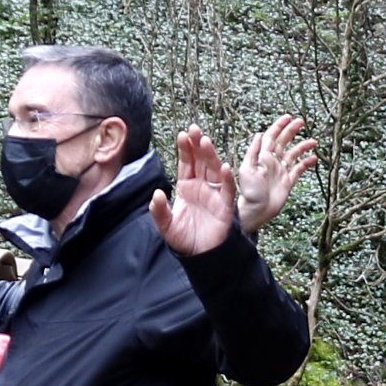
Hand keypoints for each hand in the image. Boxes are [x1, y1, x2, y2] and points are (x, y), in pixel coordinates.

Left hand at [153, 126, 239, 256]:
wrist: (202, 257)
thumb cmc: (185, 239)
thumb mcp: (166, 226)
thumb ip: (160, 211)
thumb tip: (157, 194)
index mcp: (187, 187)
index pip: (186, 163)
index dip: (185, 149)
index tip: (182, 134)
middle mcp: (202, 186)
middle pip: (201, 161)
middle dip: (197, 145)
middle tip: (194, 129)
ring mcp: (214, 194)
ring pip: (214, 169)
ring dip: (211, 155)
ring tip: (205, 141)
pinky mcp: (225, 206)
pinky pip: (227, 189)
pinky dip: (226, 178)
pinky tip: (224, 167)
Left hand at [234, 116, 316, 232]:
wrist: (256, 212)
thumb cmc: (249, 192)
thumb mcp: (247, 170)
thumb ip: (254, 152)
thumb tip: (259, 134)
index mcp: (262, 157)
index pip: (271, 137)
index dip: (279, 126)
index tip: (288, 117)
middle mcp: (272, 162)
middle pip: (283, 142)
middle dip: (291, 131)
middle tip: (301, 122)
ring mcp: (281, 171)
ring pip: (293, 154)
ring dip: (302, 146)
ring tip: (313, 141)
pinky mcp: (288, 182)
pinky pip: (299, 169)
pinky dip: (306, 163)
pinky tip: (314, 158)